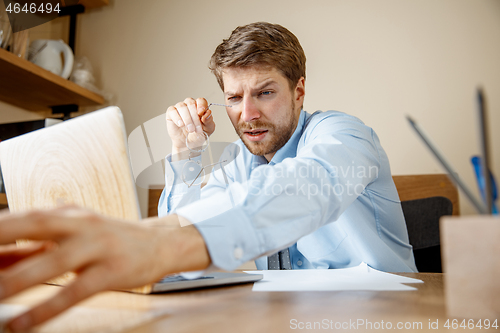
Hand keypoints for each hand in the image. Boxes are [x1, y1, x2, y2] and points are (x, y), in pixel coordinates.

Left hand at [0, 206, 209, 331]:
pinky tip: (22, 324)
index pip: (24, 217)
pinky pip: (74, 292)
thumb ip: (38, 242)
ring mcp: (98, 247)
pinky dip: (46, 308)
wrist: (160, 243)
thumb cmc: (111, 239)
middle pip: (34, 225)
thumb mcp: (77, 232)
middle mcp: (81, 225)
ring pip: (52, 262)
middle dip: (1, 237)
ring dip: (15, 281)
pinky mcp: (111, 272)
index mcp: (68, 214)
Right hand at [166, 97, 215, 154]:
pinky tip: (181, 125)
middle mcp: (189, 105)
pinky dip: (177, 118)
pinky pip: (172, 111)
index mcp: (200, 107)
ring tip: (190, 130)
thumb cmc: (198, 135)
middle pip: (191, 103)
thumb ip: (209, 120)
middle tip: (197, 129)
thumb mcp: (208, 129)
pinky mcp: (171, 113)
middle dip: (194, 117)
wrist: (189, 144)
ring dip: (187, 119)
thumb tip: (207, 113)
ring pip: (182, 107)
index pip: (201, 100)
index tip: (201, 113)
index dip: (201, 105)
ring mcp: (180, 108)